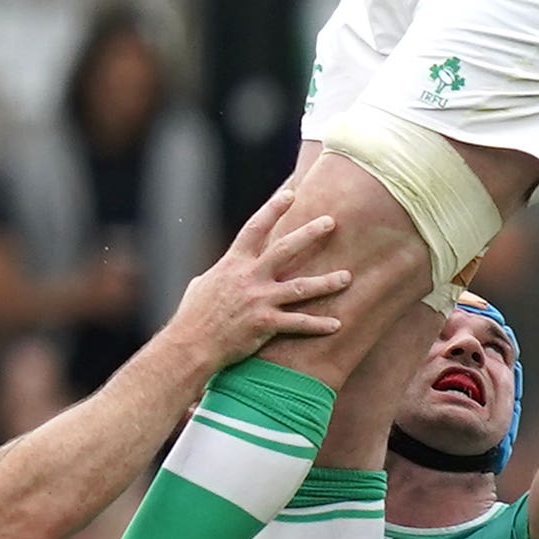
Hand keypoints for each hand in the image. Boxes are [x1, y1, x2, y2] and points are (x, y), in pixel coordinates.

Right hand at [177, 208, 352, 361]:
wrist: (190, 344)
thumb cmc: (193, 316)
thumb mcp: (201, 286)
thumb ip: (218, 275)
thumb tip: (217, 273)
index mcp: (233, 263)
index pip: (255, 228)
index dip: (272, 209)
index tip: (290, 193)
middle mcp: (249, 277)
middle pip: (285, 249)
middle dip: (310, 234)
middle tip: (331, 222)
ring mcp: (258, 300)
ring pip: (300, 287)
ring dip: (326, 282)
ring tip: (347, 277)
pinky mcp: (265, 324)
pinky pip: (298, 323)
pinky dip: (318, 324)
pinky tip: (337, 324)